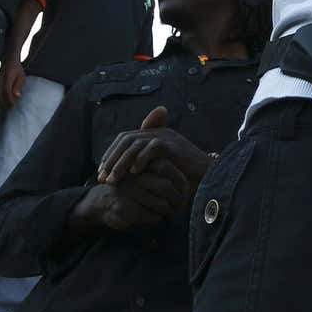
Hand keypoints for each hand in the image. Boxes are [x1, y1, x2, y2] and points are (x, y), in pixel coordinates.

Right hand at [0, 59, 25, 108]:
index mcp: (7, 77)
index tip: (13, 105)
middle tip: (10, 108)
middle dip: (4, 103)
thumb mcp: (21, 77)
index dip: (9, 100)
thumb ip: (18, 86)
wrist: (8, 61)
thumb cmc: (17, 70)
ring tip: (6, 106)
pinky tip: (1, 102)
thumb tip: (17, 96)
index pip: (6, 91)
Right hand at [70, 165, 191, 233]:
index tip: (186, 187)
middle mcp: (134, 177)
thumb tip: (188, 185)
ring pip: (160, 204)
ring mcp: (128, 193)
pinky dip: (158, 219)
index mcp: (139, 165)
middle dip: (178, 198)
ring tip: (173, 212)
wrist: (101, 202)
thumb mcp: (142, 175)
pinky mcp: (125, 209)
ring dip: (170, 211)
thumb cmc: (129, 188)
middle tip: (182, 204)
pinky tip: (158, 218)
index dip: (179, 178)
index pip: (165, 167)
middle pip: (165, 187)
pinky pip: (151, 216)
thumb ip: (160, 173)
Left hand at [98, 106, 212, 187]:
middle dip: (111, 159)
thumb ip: (145, 166)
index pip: (124, 138)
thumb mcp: (160, 170)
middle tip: (103, 178)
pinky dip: (141, 160)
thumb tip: (124, 173)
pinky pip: (152, 148)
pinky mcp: (173, 144)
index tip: (102, 172)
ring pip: (135, 144)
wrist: (208, 175)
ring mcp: (165, 136)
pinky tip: (134, 173)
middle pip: (125, 139)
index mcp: (152, 134)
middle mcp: (157, 132)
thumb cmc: (184, 175)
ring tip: (114, 180)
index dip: (110, 154)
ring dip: (121, 162)